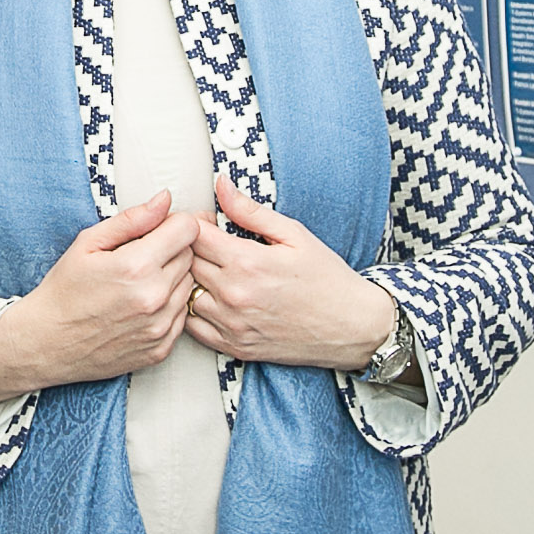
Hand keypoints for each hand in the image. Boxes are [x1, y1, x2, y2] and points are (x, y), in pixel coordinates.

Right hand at [0, 192, 199, 409]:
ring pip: (189, 286)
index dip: (173, 223)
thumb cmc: (63, 292)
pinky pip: (182, 316)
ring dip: (172, 279)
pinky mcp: (161, 349)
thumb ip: (132, 219)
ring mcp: (160, 327)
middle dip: (172, 249)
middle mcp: (154, 298)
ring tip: (138, 283)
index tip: (158, 229)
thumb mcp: (88, 243)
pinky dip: (168, 308)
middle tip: (141, 256)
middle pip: (191, 256)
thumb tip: (165, 199)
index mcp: (136, 266)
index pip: (188, 229)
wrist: (47, 343)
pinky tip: (140, 307)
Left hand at [187, 174, 397, 371]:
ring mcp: (231, 324)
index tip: (207, 223)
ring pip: (184, 294)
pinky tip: (211, 299)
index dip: (194, 223)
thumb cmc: (326, 279)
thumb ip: (250, 211)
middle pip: (183, 263)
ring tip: (210, 271)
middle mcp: (233, 295)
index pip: (192, 234)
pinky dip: (193, 311)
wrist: (350, 326)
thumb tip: (221, 186)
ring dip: (190, 280)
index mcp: (246, 262)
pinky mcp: (233, 347)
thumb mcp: (293, 234)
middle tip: (207, 244)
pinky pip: (193, 327)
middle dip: (189, 248)